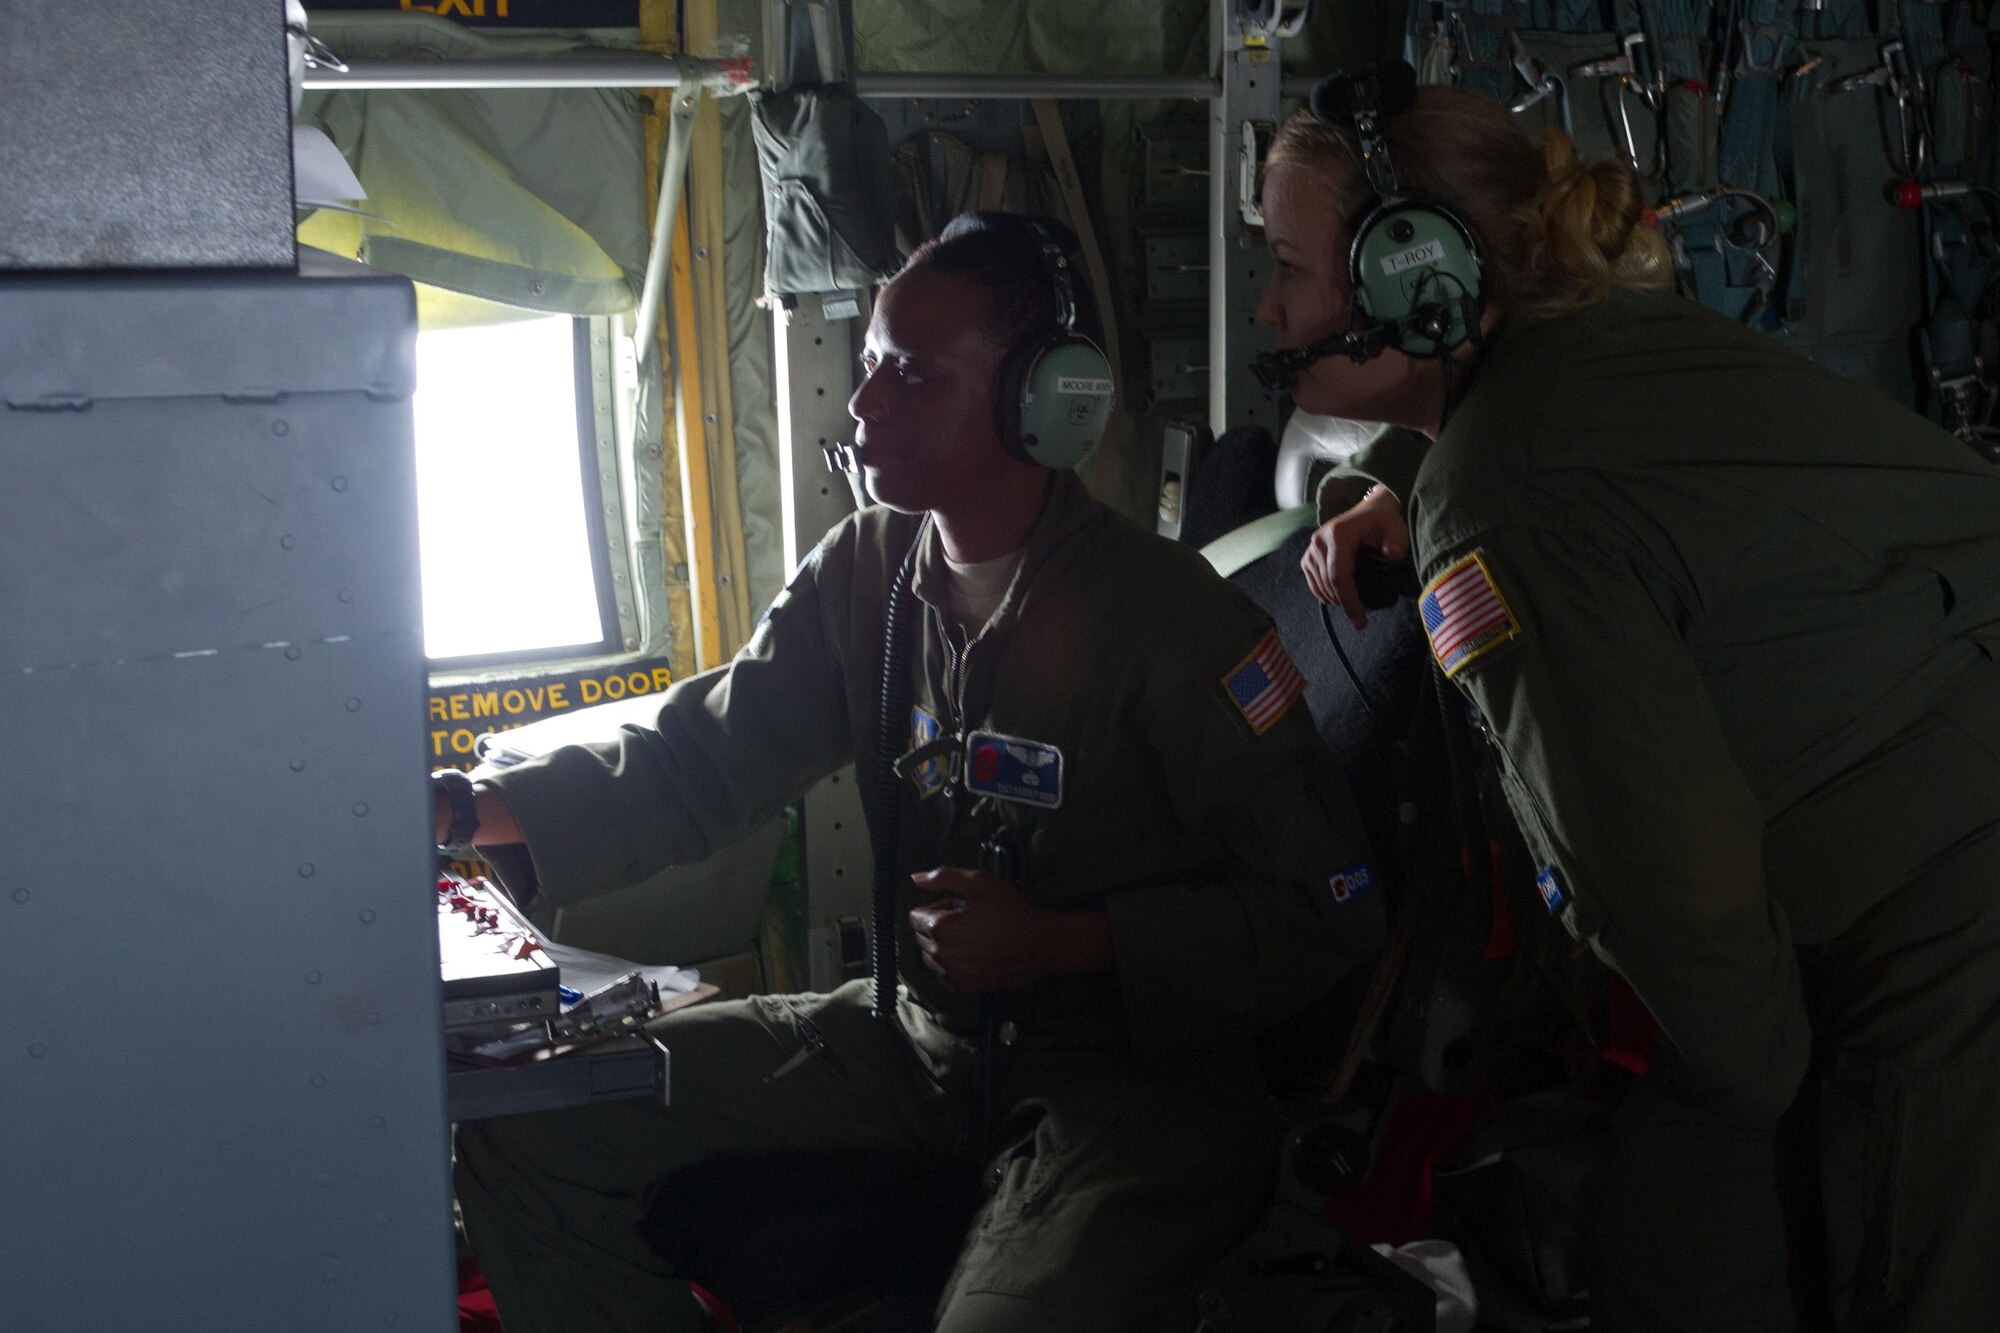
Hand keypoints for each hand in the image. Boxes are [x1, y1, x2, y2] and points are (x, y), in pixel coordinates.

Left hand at [908, 868, 1105, 993]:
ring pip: (930, 958)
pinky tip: (970, 956)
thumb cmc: (1010, 910)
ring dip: (941, 946)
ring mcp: (952, 974)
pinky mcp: (964, 987)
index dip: (935, 907)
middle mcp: (940, 954)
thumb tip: (915, 878)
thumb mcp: (980, 883)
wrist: (1039, 945)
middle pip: (921, 937)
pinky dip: (950, 965)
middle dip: (936, 925)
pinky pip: (944, 975)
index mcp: (940, 928)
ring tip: (968, 937)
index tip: (956, 905)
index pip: (915, 917)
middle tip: (965, 918)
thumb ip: (943, 877)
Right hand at [1301, 484, 1409, 629]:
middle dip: (1345, 604)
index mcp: (1337, 535)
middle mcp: (1319, 541)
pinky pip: (1313, 583)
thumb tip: (1393, 557)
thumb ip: (1396, 542)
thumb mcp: (1395, 529)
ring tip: (1354, 606)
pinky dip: (1325, 594)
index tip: (1360, 622)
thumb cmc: (1384, 522)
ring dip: (1336, 599)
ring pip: (1320, 586)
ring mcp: (1311, 549)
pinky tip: (1339, 597)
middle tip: (1360, 619)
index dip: (1349, 602)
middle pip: (1328, 583)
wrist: (1370, 510)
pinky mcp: (1308, 556)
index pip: (1339, 576)